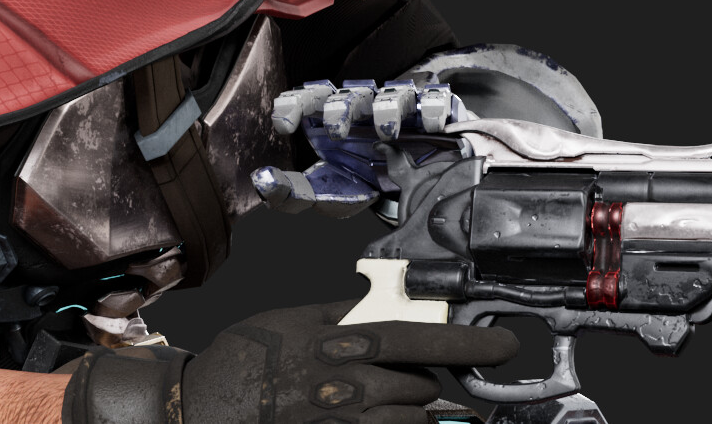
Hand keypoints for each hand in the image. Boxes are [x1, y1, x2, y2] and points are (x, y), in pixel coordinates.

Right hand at [183, 300, 515, 423]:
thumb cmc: (245, 358)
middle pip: (421, 384)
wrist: (204, 408)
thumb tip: (386, 300)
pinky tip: (371, 418)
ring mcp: (347, 423)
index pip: (422, 338)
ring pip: (412, 420)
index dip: (472, 343)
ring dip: (406, 411)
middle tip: (384, 376)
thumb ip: (346, 311)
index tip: (508, 345)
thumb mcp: (296, 319)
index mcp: (343, 343)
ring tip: (371, 401)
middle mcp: (351, 386)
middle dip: (415, 380)